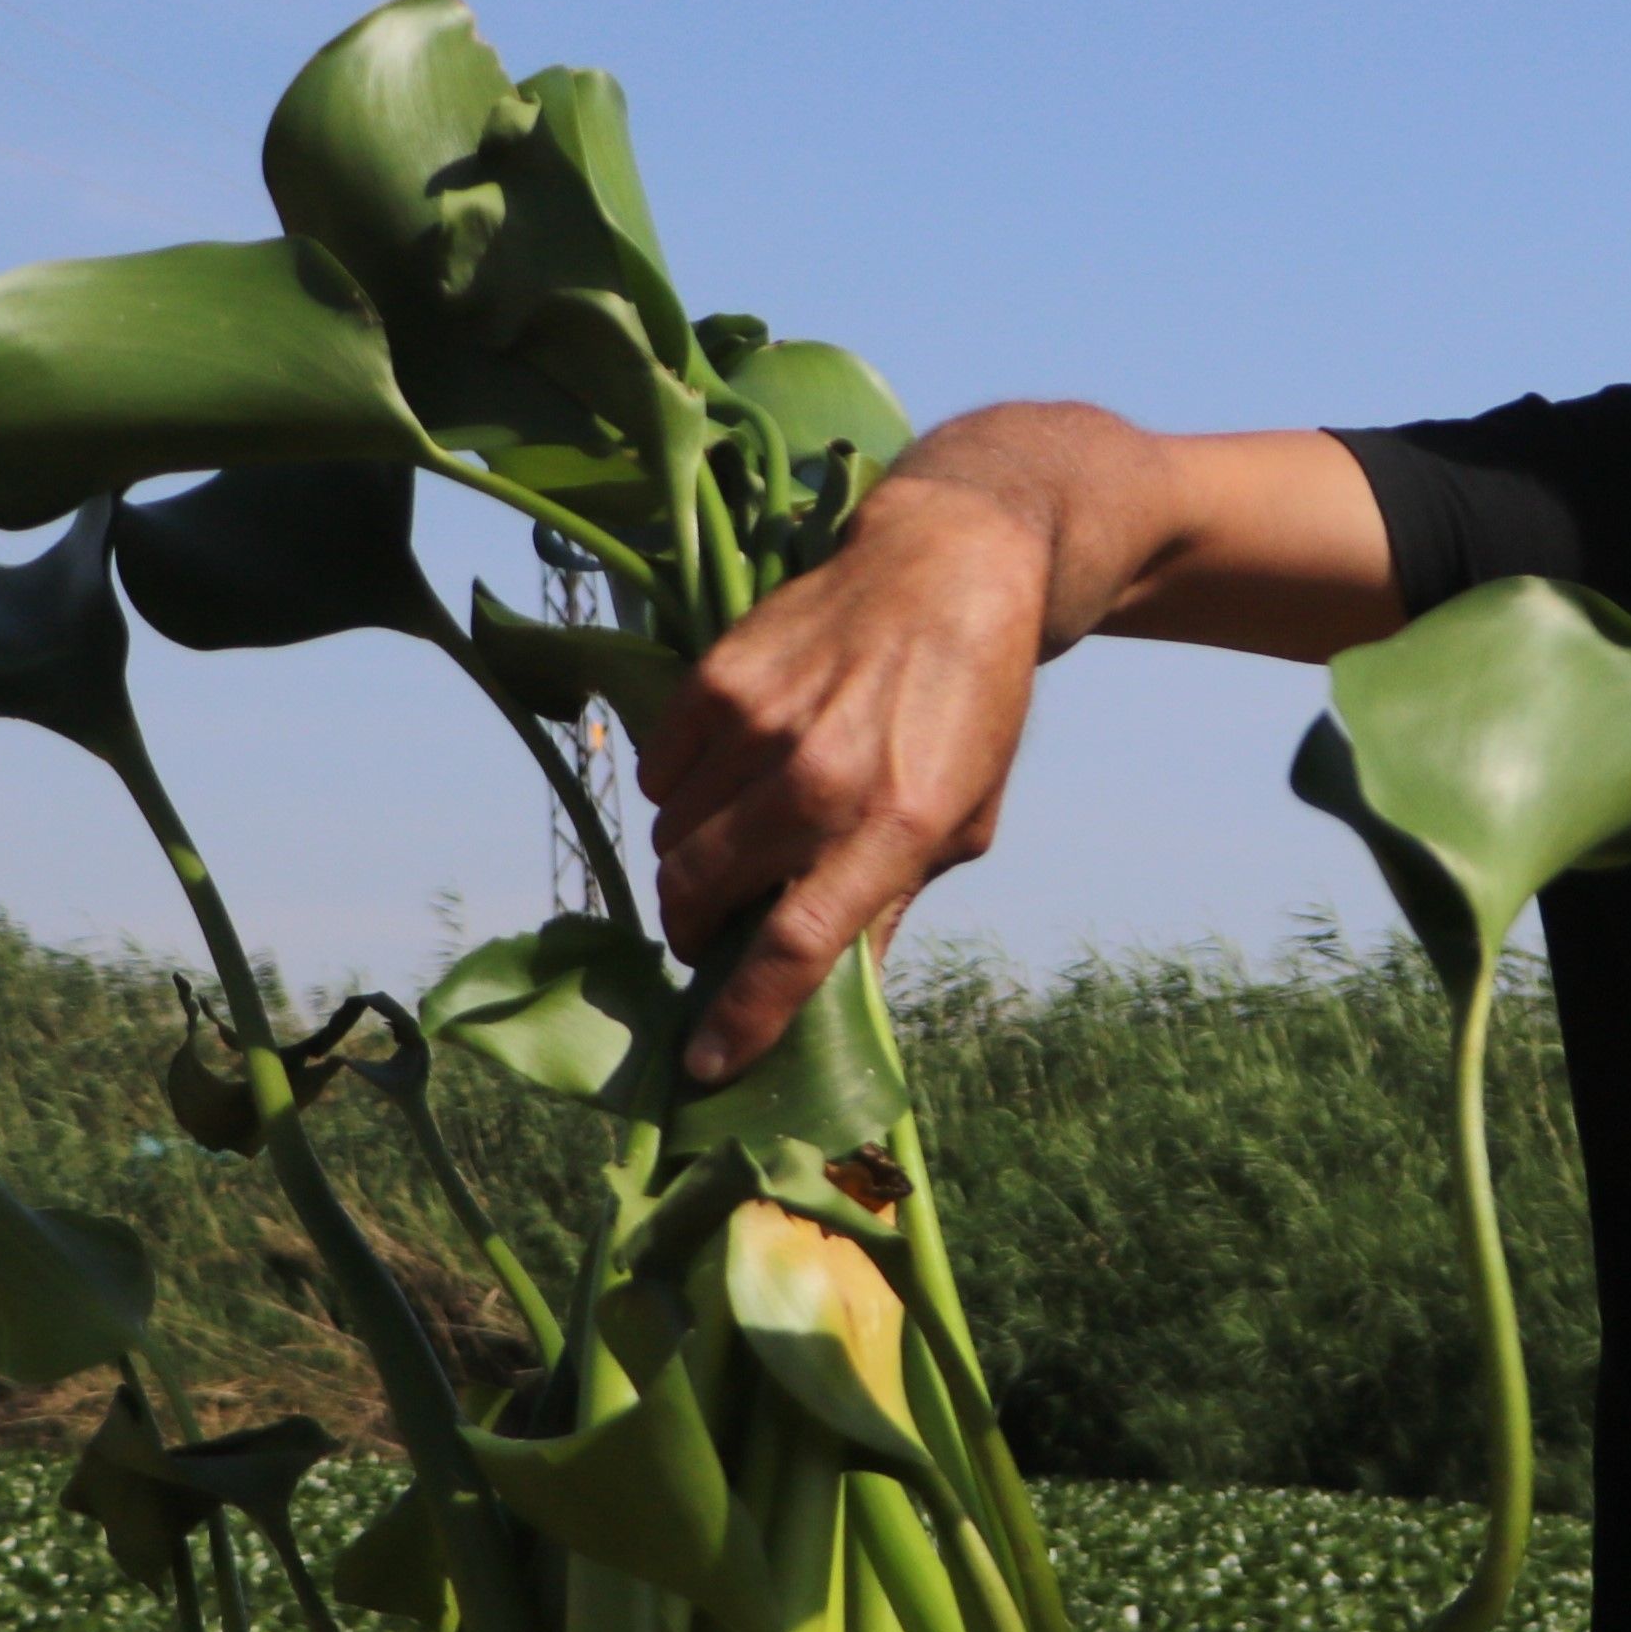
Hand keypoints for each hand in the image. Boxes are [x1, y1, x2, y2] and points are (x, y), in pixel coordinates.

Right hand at [642, 478, 1056, 1077]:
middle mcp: (822, 780)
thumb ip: (893, 906)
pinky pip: (659, 773)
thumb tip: (839, 999)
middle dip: (697, 932)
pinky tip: (721, 777)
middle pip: (706, 895)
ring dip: (687, 862)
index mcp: (895, 828)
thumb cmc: (971, 710)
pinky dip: (675, 794)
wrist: (949, 570)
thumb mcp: (964, 822)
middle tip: (714, 932)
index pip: (797, 949)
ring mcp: (764, 726)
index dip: (743, 1018)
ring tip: (731, 841)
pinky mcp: (720, 678)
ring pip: (673, 839)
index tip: (705, 1062)